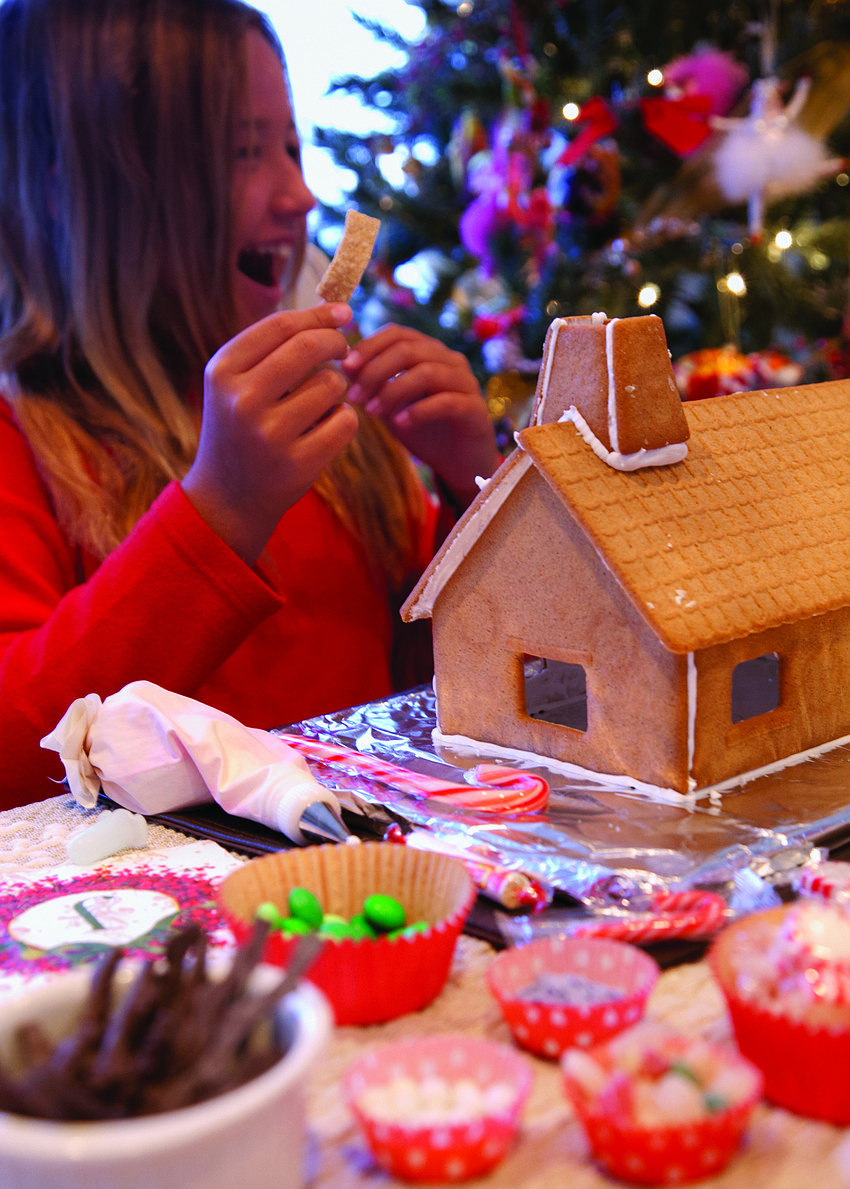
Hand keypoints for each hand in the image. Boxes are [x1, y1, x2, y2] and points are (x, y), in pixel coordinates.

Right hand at [182, 304, 357, 564]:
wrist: (227, 497)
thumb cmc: (240, 427)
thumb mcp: (236, 382)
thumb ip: (275, 346)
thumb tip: (336, 312)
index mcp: (222, 371)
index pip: (281, 326)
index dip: (319, 315)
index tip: (344, 314)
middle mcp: (242, 400)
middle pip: (310, 347)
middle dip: (336, 343)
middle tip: (344, 350)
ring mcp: (269, 435)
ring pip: (333, 385)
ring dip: (337, 389)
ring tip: (318, 406)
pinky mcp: (297, 465)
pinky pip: (345, 421)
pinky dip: (344, 420)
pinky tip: (326, 429)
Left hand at [341, 324, 499, 507]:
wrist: (459, 463)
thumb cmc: (424, 430)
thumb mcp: (391, 406)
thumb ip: (374, 385)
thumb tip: (344, 365)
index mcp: (429, 352)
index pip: (397, 334)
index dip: (369, 346)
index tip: (345, 367)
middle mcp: (450, 360)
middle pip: (408, 349)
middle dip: (375, 370)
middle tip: (354, 395)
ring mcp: (465, 382)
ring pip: (426, 372)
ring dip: (393, 390)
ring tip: (371, 412)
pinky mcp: (475, 409)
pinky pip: (446, 401)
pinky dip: (418, 410)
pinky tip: (399, 423)